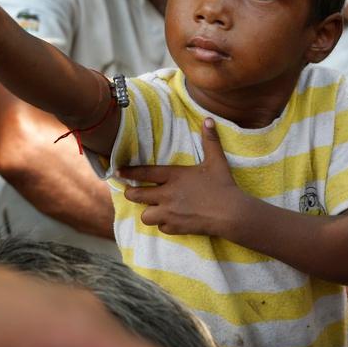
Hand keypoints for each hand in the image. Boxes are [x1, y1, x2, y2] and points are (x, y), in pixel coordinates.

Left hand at [119, 118, 244, 235]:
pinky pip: (160, 227)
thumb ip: (210, 140)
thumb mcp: (216, 160)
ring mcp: (170, 213)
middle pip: (137, 195)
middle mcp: (167, 194)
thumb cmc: (223, 185)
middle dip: (131, 193)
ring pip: (145, 215)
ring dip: (148, 212)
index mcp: (174, 176)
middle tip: (131, 191)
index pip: (145, 173)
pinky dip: (163, 224)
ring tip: (152, 208)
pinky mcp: (176, 227)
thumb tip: (209, 119)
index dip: (128, 172)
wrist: (230, 213)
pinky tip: (169, 219)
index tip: (117, 172)